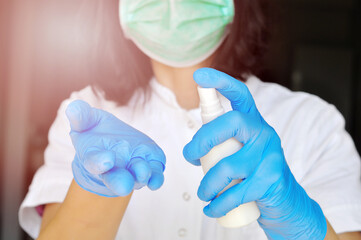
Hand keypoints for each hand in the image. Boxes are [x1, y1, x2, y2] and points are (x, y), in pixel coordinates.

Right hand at [66, 100, 165, 196]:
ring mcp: (132, 170)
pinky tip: (156, 181)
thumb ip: (80, 117)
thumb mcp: (86, 121)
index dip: (99, 162)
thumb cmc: (96, 132)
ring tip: (143, 172)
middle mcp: (114, 169)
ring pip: (137, 178)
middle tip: (125, 185)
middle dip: (120, 181)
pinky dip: (156, 179)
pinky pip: (154, 176)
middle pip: (116, 179)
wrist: (113, 142)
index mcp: (95, 158)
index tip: (106, 160)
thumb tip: (73, 107)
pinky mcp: (149, 165)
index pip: (95, 163)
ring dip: (141, 176)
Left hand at [183, 68, 326, 238]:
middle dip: (202, 140)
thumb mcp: (242, 150)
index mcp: (254, 123)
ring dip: (207, 184)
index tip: (200, 76)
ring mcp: (269, 156)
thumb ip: (224, 143)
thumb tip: (192, 148)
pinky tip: (212, 208)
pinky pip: (235, 193)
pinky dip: (218, 204)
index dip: (220, 83)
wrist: (286, 201)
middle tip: (190, 156)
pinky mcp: (270, 181)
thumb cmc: (255, 173)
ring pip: (227, 166)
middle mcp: (264, 133)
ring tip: (203, 194)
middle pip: (230, 123)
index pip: (240, 95)